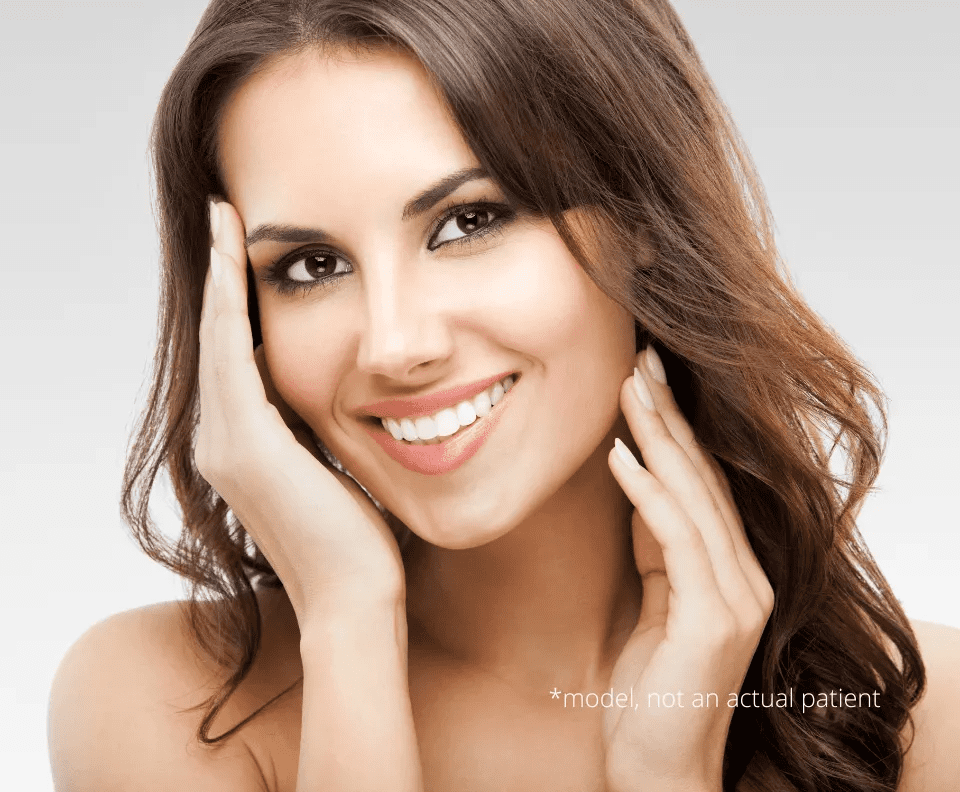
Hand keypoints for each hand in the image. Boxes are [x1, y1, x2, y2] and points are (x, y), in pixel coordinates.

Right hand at [195, 200, 405, 624]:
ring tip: (224, 223)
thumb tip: (349, 389)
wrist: (354, 600)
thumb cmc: (359, 542)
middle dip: (222, 277)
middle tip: (225, 218)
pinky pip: (231, 355)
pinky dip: (228, 306)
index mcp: (245, 445)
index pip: (237, 356)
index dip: (236, 301)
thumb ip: (324, 428)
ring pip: (217, 339)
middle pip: (218, 339)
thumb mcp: (338, 468)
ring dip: (220, 278)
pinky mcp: (243, 445)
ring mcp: (224, 443)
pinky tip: (232, 261)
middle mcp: (220, 440)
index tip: (246, 250)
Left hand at [603, 345, 774, 791]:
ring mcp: (738, 597)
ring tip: (629, 385)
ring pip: (693, 496)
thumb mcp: (652, 603)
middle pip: (703, 477)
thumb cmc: (648, 692)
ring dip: (658, 436)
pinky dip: (648, 491)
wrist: (657, 771)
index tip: (647, 378)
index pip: (702, 484)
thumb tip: (639, 484)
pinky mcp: (715, 617)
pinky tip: (620, 453)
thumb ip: (657, 548)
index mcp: (732, 571)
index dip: (675, 428)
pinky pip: (676, 538)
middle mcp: (747, 577)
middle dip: (669, 414)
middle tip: (640, 358)